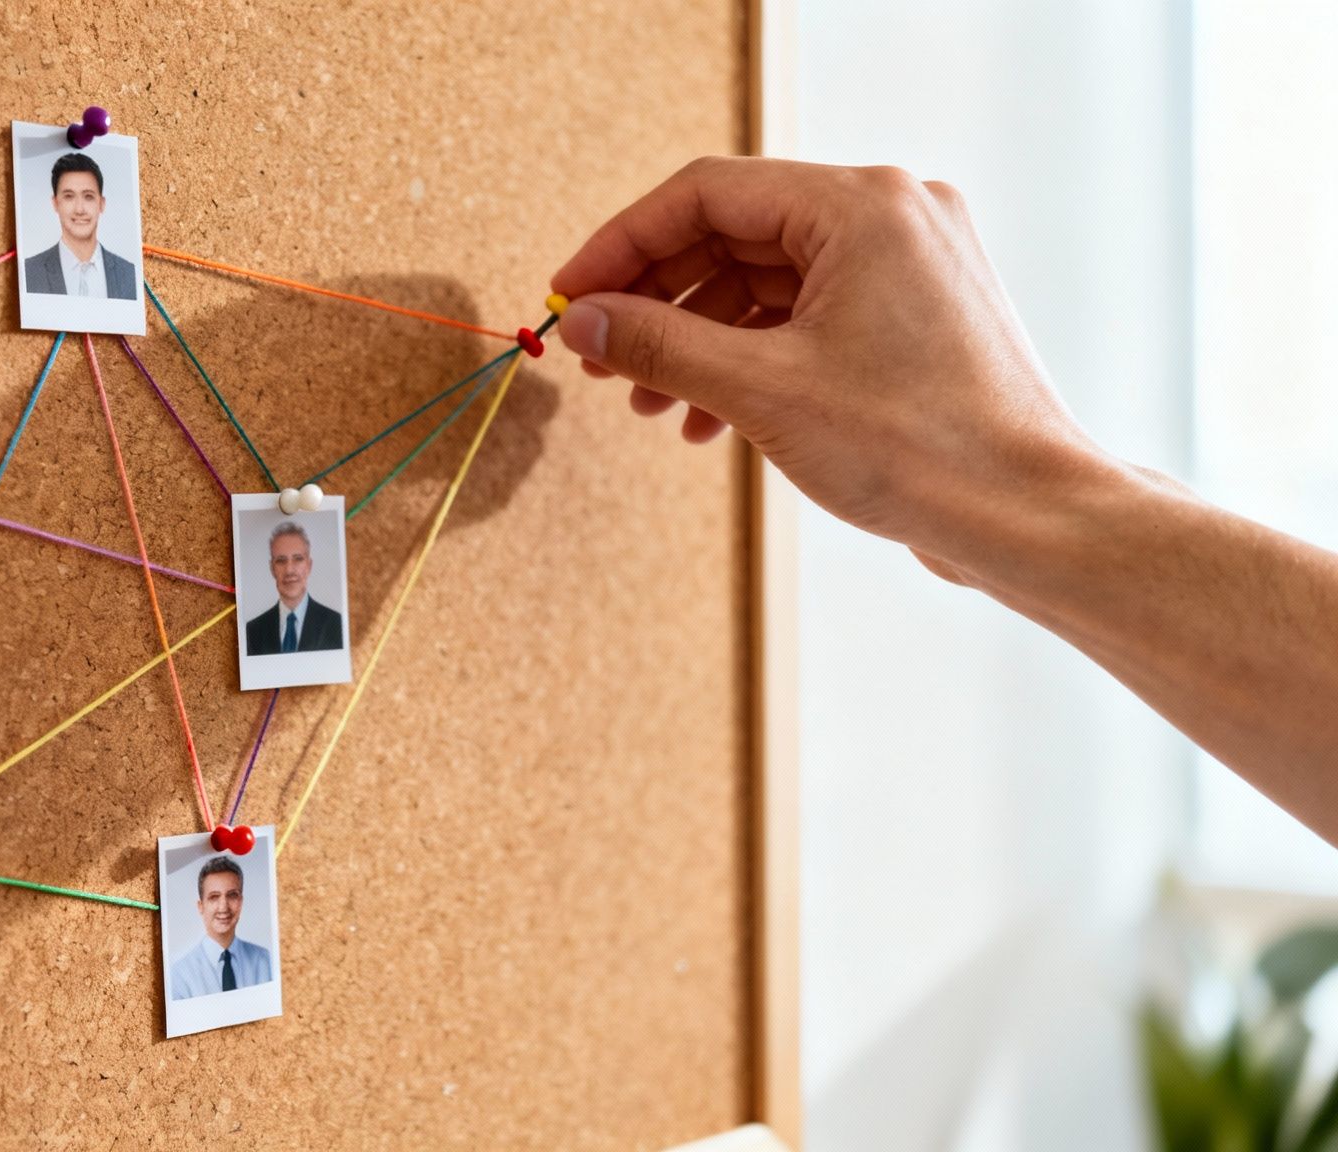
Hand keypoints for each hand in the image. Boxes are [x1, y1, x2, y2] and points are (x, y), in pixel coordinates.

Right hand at [551, 156, 1112, 581]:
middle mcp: (891, 214)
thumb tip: (586, 321)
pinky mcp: (913, 312)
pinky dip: (749, 354)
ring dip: (697, 337)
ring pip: (766, 278)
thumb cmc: (921, 448)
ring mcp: (908, 262)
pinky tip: (710, 417)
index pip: (704, 194)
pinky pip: (806, 312)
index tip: (571, 296)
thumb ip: (661, 344)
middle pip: (733, 233)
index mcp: (861, 205)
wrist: (1025, 515)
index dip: (622, 245)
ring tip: (650, 401)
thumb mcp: (761, 391)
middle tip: (601, 356)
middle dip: (658, 299)